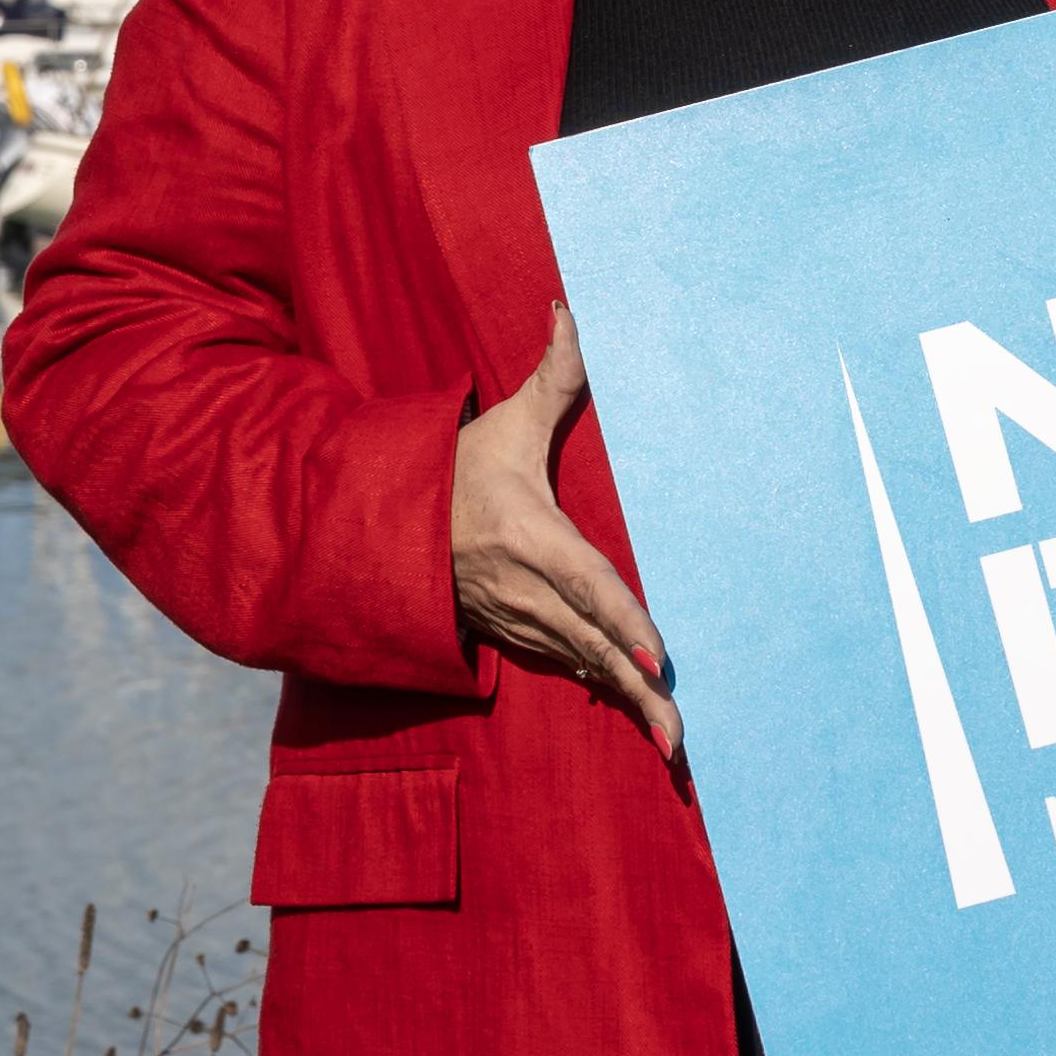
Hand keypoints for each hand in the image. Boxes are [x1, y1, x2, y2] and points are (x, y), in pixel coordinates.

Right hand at [453, 308, 677, 756]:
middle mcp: (523, 588)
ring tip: (671, 743)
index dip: (623, 621)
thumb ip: (552, 375)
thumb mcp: (504, 423)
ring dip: (623, 704)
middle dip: (636, 692)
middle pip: (591, 645)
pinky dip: (598, 689)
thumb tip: (568, 311)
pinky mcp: (509, 635)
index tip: (658, 657)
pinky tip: (634, 711)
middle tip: (679, 738)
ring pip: (580, 665)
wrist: (376, 522)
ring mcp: (514, 619)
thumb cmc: (452, 470)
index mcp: (528, 536)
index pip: (587, 582)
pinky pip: (563, 665)